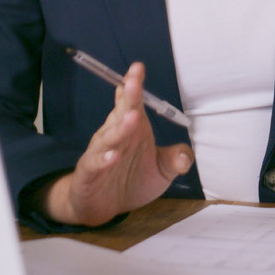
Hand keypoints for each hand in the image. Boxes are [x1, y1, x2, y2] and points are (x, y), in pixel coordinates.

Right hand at [40, 62, 193, 226]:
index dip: (134, 85)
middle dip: (128, 98)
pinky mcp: (88, 171)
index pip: (131, 103)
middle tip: (133, 82)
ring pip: (109, 136)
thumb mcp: (160, 171)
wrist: (102, 206)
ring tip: (132, 117)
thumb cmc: (131, 180)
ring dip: (120, 127)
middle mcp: (115, 135)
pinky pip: (95, 162)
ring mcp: (100, 152)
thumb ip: (174, 160)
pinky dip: (103, 158)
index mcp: (132, 129)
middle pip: (120, 113)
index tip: (138, 68)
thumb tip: (186, 157)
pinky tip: (113, 155)